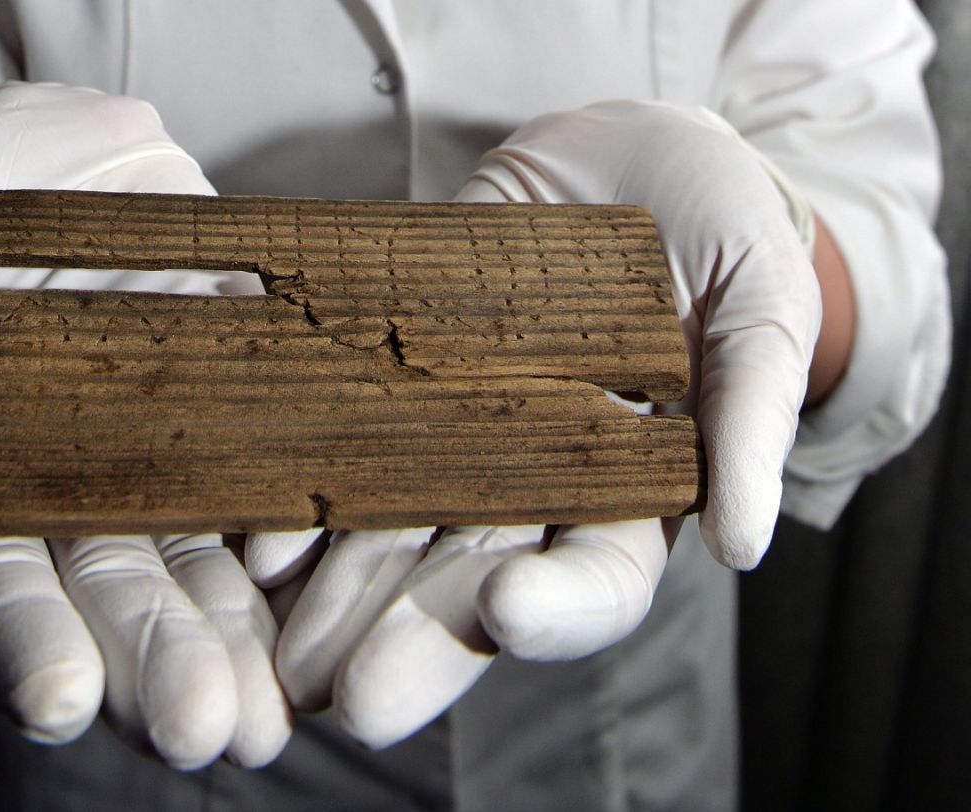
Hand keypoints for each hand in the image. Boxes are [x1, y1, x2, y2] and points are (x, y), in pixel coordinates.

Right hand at [0, 82, 288, 767]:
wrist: (37, 153)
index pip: (1, 581)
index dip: (27, 643)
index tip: (58, 701)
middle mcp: (84, 477)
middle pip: (122, 585)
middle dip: (160, 658)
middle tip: (208, 729)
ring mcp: (171, 434)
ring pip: (207, 545)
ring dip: (241, 630)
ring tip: (276, 706)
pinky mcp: (241, 379)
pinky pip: (280, 450)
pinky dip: (300, 506)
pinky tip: (322, 560)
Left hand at [248, 100, 819, 747]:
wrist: (620, 157)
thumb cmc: (715, 222)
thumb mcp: (756, 302)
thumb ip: (750, 411)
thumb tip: (743, 547)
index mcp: (631, 492)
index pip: (600, 576)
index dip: (559, 603)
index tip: (508, 610)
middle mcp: (533, 484)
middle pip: (474, 581)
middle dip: (417, 638)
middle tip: (359, 700)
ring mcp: (458, 436)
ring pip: (396, 530)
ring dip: (340, 594)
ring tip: (284, 647)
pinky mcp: (397, 381)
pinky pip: (347, 443)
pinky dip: (304, 493)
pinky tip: (260, 538)